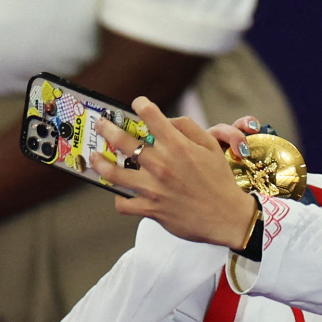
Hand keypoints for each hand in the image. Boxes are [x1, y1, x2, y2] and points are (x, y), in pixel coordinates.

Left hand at [91, 97, 256, 248]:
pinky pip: (124, 204)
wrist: (227, 217)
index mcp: (177, 146)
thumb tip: (166, 120)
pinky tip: (120, 193)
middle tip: (101, 124)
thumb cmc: (220, 181)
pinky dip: (120, 199)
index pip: (151, 116)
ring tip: (95, 157)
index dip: (141, 105)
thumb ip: (188, 128)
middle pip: (123, 141)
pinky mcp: (151, 209)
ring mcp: (153, 188)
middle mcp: (162, 164)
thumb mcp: (211, 147)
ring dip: (100, 162)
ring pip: (114, 173)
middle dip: (107, 128)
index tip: (137, 104)